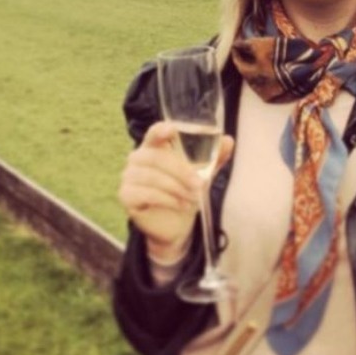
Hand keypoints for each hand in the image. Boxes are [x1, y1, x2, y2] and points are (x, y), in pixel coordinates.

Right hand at [118, 121, 233, 261]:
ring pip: (151, 177)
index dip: (160, 130)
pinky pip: (145, 193)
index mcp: (154, 147)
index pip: (153, 132)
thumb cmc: (185, 191)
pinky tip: (180, 205)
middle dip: (181, 171)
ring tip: (192, 198)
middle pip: (156, 157)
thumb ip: (215, 157)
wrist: (175, 224)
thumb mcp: (203, 173)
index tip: (172, 130)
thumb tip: (229, 140)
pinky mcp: (126, 195)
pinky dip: (166, 199)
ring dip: (176, 188)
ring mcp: (129, 176)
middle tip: (199, 184)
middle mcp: (138, 158)